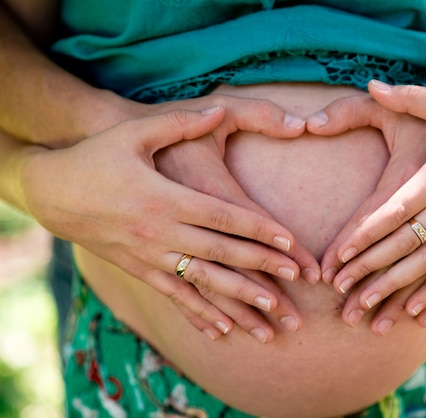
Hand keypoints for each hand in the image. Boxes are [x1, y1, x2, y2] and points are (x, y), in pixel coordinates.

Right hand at [20, 107, 314, 341]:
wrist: (53, 190)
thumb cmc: (98, 155)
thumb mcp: (136, 132)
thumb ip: (180, 123)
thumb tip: (218, 111)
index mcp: (166, 197)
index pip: (224, 216)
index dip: (259, 230)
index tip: (290, 243)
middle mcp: (161, 232)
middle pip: (221, 253)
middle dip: (261, 268)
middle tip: (295, 282)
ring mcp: (149, 255)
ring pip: (202, 283)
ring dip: (238, 302)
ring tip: (269, 319)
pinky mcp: (139, 269)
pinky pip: (174, 297)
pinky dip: (199, 314)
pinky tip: (221, 332)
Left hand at [306, 90, 425, 332]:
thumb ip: (409, 96)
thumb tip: (371, 83)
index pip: (394, 211)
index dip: (365, 235)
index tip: (338, 257)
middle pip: (405, 245)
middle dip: (370, 271)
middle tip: (341, 294)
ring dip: (396, 292)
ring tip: (369, 315)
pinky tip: (415, 315)